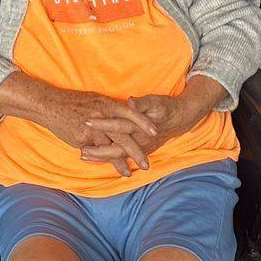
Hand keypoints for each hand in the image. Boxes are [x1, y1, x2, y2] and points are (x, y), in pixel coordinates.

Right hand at [39, 89, 157, 177]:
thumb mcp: (95, 100)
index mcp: (106, 104)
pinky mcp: (81, 138)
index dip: (143, 122)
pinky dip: (102, 159)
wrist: (50, 104)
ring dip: (120, 162)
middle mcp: (101, 116)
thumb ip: (109, 110)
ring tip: (129, 172)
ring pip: (110, 148)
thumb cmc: (73, 102)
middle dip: (136, 152)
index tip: (155, 132)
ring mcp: (91, 128)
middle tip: (146, 164)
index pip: (130, 113)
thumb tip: (122, 117)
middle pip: (123, 136)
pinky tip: (107, 166)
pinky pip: (95, 151)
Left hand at [80, 86, 213, 165]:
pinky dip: (108, 157)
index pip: (118, 126)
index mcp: (140, 127)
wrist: (180, 120)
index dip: (102, 124)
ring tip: (82, 155)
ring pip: (118, 155)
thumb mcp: (155, 102)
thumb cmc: (165, 108)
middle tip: (81, 150)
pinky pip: (122, 156)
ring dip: (101, 156)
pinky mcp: (140, 149)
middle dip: (98, 150)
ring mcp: (140, 147)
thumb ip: (142, 104)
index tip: (86, 121)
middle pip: (116, 148)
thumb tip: (130, 103)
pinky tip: (95, 157)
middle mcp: (139, 140)